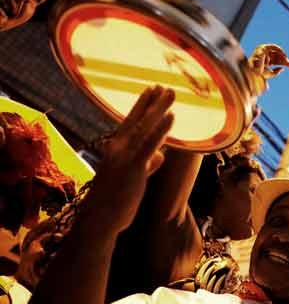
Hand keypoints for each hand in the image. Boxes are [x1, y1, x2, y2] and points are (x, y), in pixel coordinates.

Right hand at [82, 86, 174, 233]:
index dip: (142, 105)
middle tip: (164, 84)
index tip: (152, 89)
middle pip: (138, 119)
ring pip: (145, 126)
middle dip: (152, 101)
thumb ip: (147, 164)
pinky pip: (150, 144)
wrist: (100, 219)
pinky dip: (161, 128)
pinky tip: (172, 116)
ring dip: (159, 108)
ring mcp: (125, 156)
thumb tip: (160, 156)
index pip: (131, 121)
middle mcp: (118, 147)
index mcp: (117, 149)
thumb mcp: (133, 178)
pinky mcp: (133, 166)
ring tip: (171, 92)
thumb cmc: (115, 201)